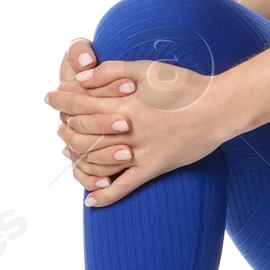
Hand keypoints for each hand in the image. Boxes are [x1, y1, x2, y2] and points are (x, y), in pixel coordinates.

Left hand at [47, 57, 233, 206]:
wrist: (219, 108)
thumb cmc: (185, 85)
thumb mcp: (148, 69)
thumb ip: (111, 71)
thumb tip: (80, 78)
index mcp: (123, 101)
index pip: (80, 102)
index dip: (61, 99)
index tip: (50, 97)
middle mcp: (126, 128)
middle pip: (82, 134)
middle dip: (65, 129)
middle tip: (59, 126)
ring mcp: (139, 151)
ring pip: (97, 161)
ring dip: (78, 161)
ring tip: (69, 156)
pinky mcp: (153, 167)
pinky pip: (124, 186)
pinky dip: (106, 195)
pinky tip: (91, 201)